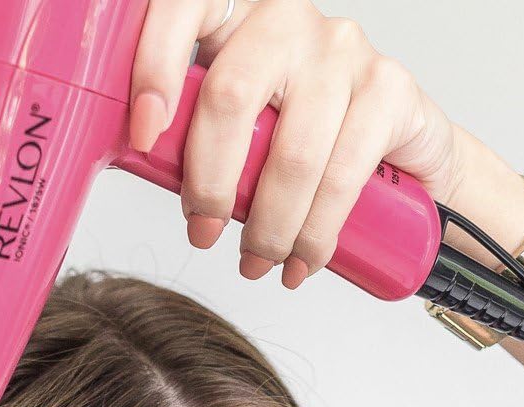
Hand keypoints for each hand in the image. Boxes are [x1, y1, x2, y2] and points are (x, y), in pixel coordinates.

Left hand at [128, 0, 460, 288]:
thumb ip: (187, 137)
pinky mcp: (390, 88)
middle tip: (204, 235)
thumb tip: (133, 164)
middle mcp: (287, 21)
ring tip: (257, 264)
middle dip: (211, 185)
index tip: (144, 135)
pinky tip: (302, 260)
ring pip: (291, 154)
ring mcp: (343, 50)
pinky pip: (342, 175)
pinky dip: (316, 234)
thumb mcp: (228, 135)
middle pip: (231, 96)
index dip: (155, 65)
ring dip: (267, 228)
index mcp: (232, 21)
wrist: (390, 154)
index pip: (184, 6)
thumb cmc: (288, 144)